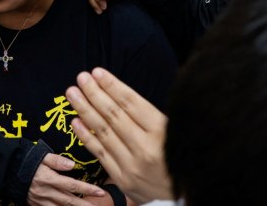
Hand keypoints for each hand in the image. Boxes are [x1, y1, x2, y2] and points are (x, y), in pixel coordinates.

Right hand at [27, 154, 106, 205]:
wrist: (8, 171)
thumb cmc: (26, 161)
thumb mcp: (40, 156)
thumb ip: (56, 161)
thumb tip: (71, 165)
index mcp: (49, 178)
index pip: (72, 185)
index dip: (87, 189)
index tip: (101, 192)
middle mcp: (47, 192)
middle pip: (70, 201)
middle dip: (85, 205)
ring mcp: (41, 201)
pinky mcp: (36, 205)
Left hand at [67, 68, 172, 203]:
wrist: (194, 194)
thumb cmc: (183, 156)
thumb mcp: (178, 130)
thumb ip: (152, 115)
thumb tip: (122, 93)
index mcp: (162, 132)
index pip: (131, 103)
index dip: (112, 86)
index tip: (97, 72)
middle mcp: (146, 149)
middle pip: (114, 115)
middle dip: (94, 93)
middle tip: (81, 77)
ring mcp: (133, 166)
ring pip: (103, 132)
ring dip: (85, 110)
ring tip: (72, 93)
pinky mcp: (124, 180)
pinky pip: (100, 154)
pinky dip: (86, 136)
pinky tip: (75, 121)